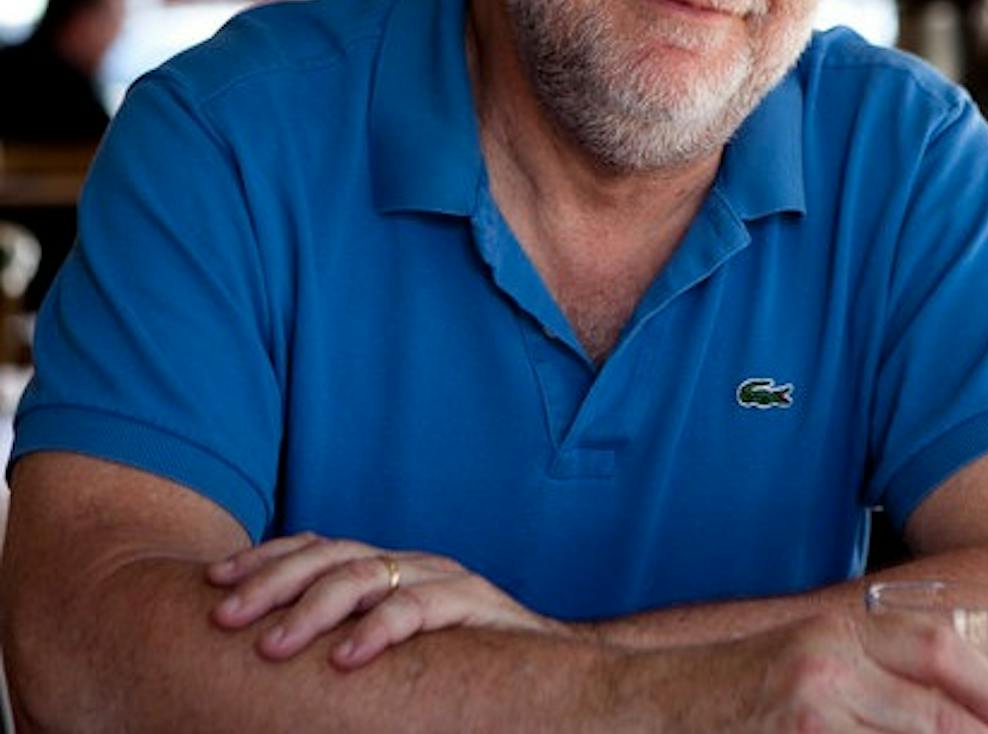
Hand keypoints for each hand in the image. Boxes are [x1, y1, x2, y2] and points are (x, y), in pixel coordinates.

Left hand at [207, 533, 563, 668]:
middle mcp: (408, 562)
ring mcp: (441, 578)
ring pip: (366, 575)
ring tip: (271, 645)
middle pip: (330, 555)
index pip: (315, 547)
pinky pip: (420, 609)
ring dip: (313, 608)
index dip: (263, 560)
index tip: (212, 582)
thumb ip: (349, 632)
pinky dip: (379, 629)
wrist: (551, 664)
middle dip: (271, 583)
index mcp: (386, 565)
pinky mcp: (473, 604)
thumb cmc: (459, 662)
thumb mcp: (394, 643)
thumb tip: (270, 648)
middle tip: (224, 617)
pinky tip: (346, 656)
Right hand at [736, 611, 987, 732]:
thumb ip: (864, 667)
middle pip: (934, 714)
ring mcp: (814, 717)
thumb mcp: (804, 655)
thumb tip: (941, 702)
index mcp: (834, 631)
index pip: (934, 646)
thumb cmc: (736, 686)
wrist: (658, 704)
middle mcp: (828, 667)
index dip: (986, 684)